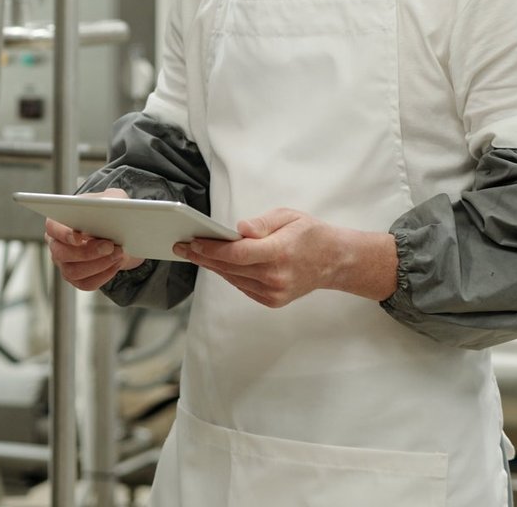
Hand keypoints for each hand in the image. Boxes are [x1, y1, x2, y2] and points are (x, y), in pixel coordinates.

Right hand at [46, 189, 146, 291]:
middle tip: (110, 246)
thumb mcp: (114, 199)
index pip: (52, 228)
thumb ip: (112, 199)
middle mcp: (56, 244)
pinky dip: (103, 276)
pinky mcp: (76, 279)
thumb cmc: (110, 212)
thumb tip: (113, 208)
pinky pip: (86, 284)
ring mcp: (64, 264)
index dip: (63, 233)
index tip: (79, 236)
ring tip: (118, 254)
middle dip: (87, 252)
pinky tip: (116, 264)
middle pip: (61, 253)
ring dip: (98, 265)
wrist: (118, 233)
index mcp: (58, 222)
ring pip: (73, 272)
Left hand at [173, 207, 397, 307]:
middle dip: (202, 256)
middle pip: (229, 267)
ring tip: (193, 253)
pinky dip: (229, 274)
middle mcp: (276, 276)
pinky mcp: (273, 300)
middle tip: (181, 247)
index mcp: (279, 253)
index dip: (211, 248)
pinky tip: (218, 263)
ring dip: (212, 266)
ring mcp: (274, 292)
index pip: (237, 253)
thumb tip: (239, 228)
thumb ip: (262, 223)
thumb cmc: (311, 235)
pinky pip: (242, 286)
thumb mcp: (289, 217)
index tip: (192, 241)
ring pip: (233, 278)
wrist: (335, 262)